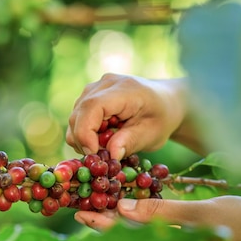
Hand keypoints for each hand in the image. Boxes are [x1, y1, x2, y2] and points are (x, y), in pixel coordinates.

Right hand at [66, 74, 186, 159]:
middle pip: (78, 114)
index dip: (86, 132)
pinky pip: (78, 117)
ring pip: (75, 117)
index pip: (92, 107)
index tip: (94, 154)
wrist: (165, 102)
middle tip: (102, 156)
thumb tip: (111, 155)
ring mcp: (94, 88)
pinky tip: (103, 137)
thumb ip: (131, 143)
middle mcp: (104, 84)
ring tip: (107, 145)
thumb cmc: (161, 117)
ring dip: (84, 138)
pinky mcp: (89, 95)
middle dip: (84, 140)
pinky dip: (85, 133)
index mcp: (124, 89)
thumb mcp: (152, 134)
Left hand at [74, 196, 240, 240]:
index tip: (80, 212)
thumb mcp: (198, 213)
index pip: (128, 239)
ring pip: (141, 240)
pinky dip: (139, 224)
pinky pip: (155, 239)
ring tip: (98, 206)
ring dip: (120, 222)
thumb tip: (121, 207)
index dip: (102, 224)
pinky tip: (130, 211)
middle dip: (106, 222)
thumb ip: (159, 212)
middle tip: (81, 206)